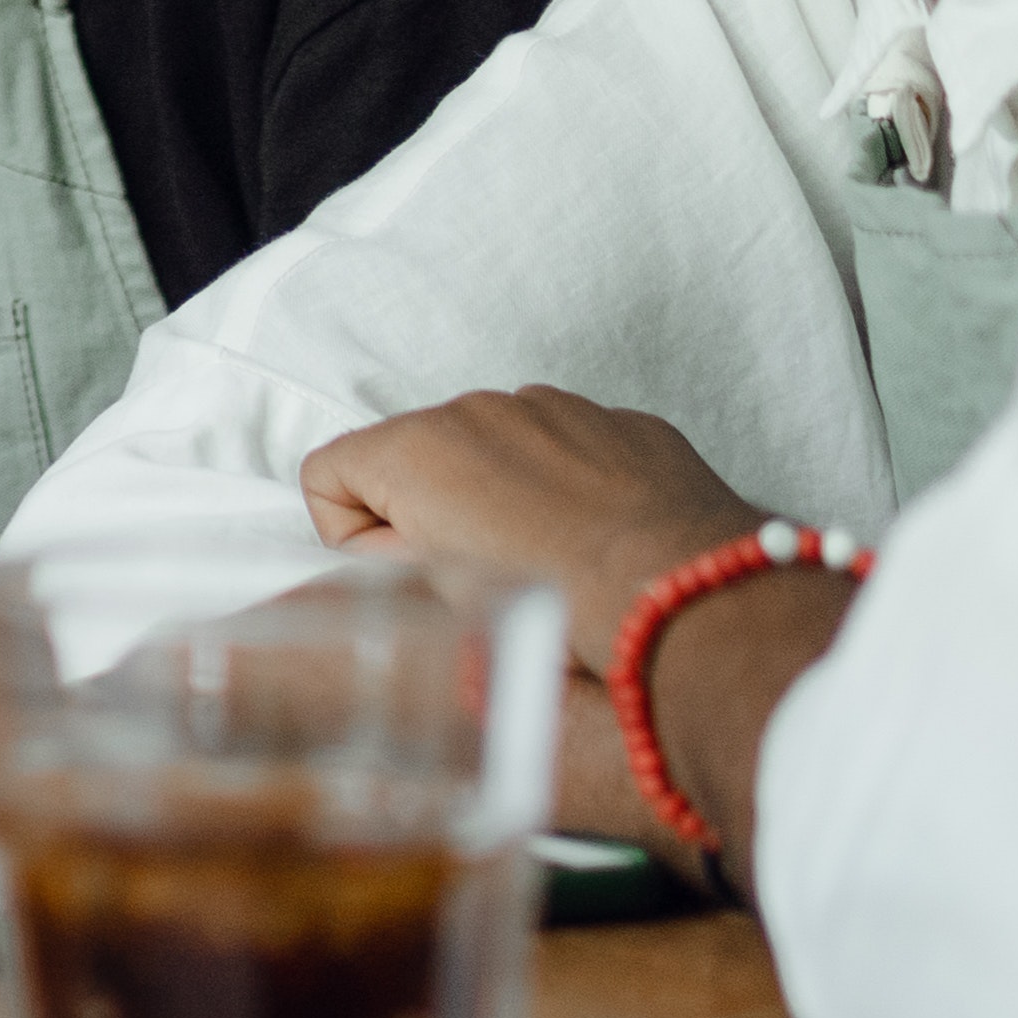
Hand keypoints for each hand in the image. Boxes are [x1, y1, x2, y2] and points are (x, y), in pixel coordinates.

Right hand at [299, 385, 764, 673]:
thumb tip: (380, 557)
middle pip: (407, 456)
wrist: (692, 597)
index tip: (403, 575)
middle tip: (476, 577)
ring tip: (545, 560)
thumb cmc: (565, 609)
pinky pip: (560, 445)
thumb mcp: (439, 605)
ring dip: (496, 494)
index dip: (352, 538)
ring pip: (486, 448)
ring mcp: (551, 407)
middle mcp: (475, 409)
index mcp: (415, 449)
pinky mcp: (615, 420)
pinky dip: (562, 484)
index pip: (325, 473)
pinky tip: (594, 537)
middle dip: (426, 510)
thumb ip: (385, 568)